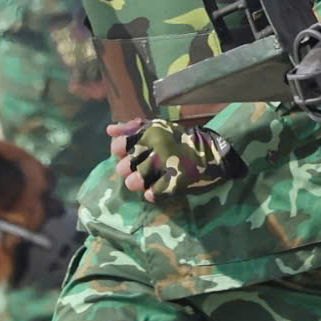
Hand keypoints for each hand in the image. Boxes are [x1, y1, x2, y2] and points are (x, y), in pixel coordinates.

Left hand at [107, 117, 241, 205]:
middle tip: (137, 169)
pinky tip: (153, 190)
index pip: (120, 145)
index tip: (127, 152)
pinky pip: (153, 193)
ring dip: (136, 182)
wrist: (210, 153)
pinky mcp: (174, 183)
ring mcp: (165, 167)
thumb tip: (109, 130)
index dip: (119, 151)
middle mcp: (155, 148)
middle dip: (127, 170)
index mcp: (150, 133)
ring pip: (136, 180)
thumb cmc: (178, 139)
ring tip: (144, 181)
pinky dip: (151, 193)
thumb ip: (132, 127)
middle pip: (125, 166)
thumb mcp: (156, 126)